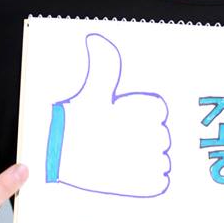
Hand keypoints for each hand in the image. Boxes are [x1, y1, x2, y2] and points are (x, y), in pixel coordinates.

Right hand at [51, 31, 170, 197]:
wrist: (62, 156)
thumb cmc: (79, 122)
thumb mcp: (94, 90)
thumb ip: (105, 65)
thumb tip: (98, 40)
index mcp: (144, 110)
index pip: (157, 111)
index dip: (139, 115)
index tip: (121, 120)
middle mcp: (152, 134)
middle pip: (160, 135)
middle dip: (142, 136)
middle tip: (118, 139)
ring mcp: (151, 159)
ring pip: (161, 157)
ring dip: (146, 158)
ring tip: (121, 156)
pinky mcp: (149, 182)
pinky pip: (160, 179)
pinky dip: (149, 178)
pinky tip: (128, 172)